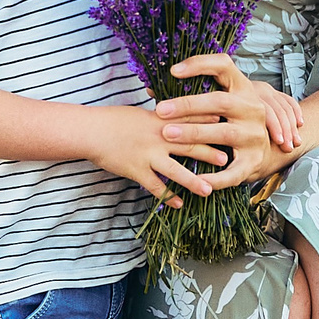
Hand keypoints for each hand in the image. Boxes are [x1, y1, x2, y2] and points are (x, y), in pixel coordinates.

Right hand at [86, 105, 234, 205]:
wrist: (91, 131)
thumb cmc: (114, 120)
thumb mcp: (141, 113)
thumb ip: (162, 118)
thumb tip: (178, 119)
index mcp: (161, 120)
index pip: (190, 119)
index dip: (210, 122)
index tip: (228, 124)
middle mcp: (158, 137)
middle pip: (189, 145)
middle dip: (210, 152)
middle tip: (228, 159)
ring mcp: (148, 155)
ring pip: (175, 170)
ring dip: (193, 181)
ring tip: (209, 189)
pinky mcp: (136, 170)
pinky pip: (156, 186)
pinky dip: (168, 197)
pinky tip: (180, 205)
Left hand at [152, 53, 284, 186]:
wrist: (270, 148)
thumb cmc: (232, 119)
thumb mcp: (220, 102)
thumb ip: (192, 94)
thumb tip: (151, 90)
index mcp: (243, 88)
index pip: (224, 66)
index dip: (200, 65)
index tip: (173, 71)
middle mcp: (252, 109)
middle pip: (221, 101)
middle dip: (189, 105)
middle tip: (161, 110)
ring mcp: (254, 135)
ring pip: (224, 133)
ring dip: (194, 133)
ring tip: (168, 134)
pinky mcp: (253, 161)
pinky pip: (232, 171)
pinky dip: (215, 176)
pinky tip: (196, 178)